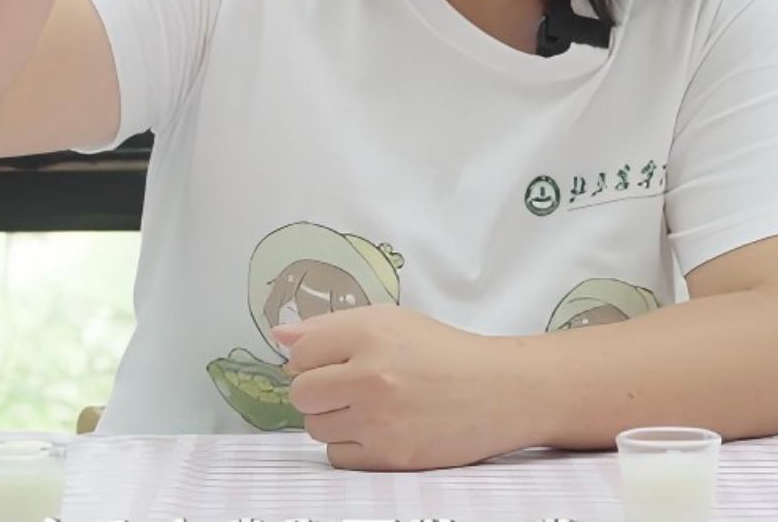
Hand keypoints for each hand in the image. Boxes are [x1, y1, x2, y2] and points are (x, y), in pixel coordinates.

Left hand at [275, 306, 528, 470]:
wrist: (498, 391)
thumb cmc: (441, 352)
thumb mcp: (390, 321)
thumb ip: (330, 327)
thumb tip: (279, 336)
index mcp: (370, 333)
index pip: (299, 354)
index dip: (312, 359)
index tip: (334, 361)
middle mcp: (371, 375)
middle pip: (300, 394)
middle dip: (318, 392)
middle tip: (349, 387)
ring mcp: (380, 419)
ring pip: (316, 428)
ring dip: (334, 420)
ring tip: (370, 408)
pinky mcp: (390, 455)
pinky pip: (338, 456)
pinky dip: (352, 446)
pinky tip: (379, 430)